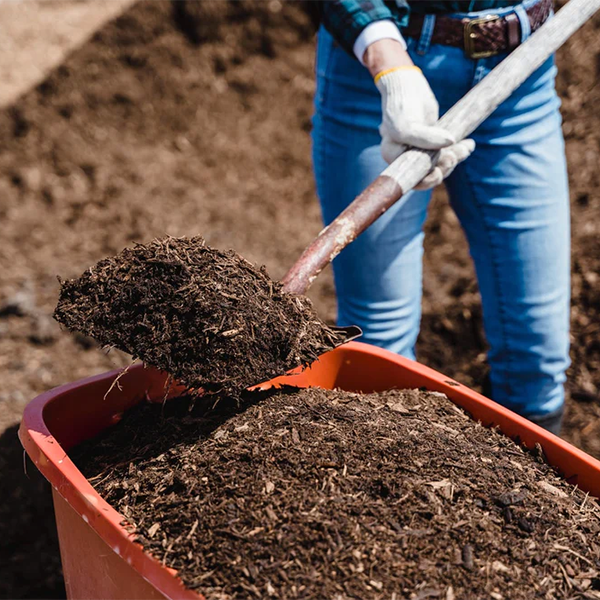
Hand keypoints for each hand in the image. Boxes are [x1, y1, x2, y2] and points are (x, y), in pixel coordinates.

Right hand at [374, 65, 474, 189]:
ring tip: (466, 147)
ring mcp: (420, 150)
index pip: (410, 179)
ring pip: (440, 163)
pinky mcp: (433, 142)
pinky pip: (447, 152)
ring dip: (455, 158)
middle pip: (427, 174)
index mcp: (393, 157)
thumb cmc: (401, 105)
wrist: (407, 85)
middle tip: (454, 155)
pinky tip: (469, 144)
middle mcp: (405, 157)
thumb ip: (425, 138)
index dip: (426, 181)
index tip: (439, 172)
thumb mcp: (407, 125)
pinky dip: (459, 150)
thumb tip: (450, 143)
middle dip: (444, 167)